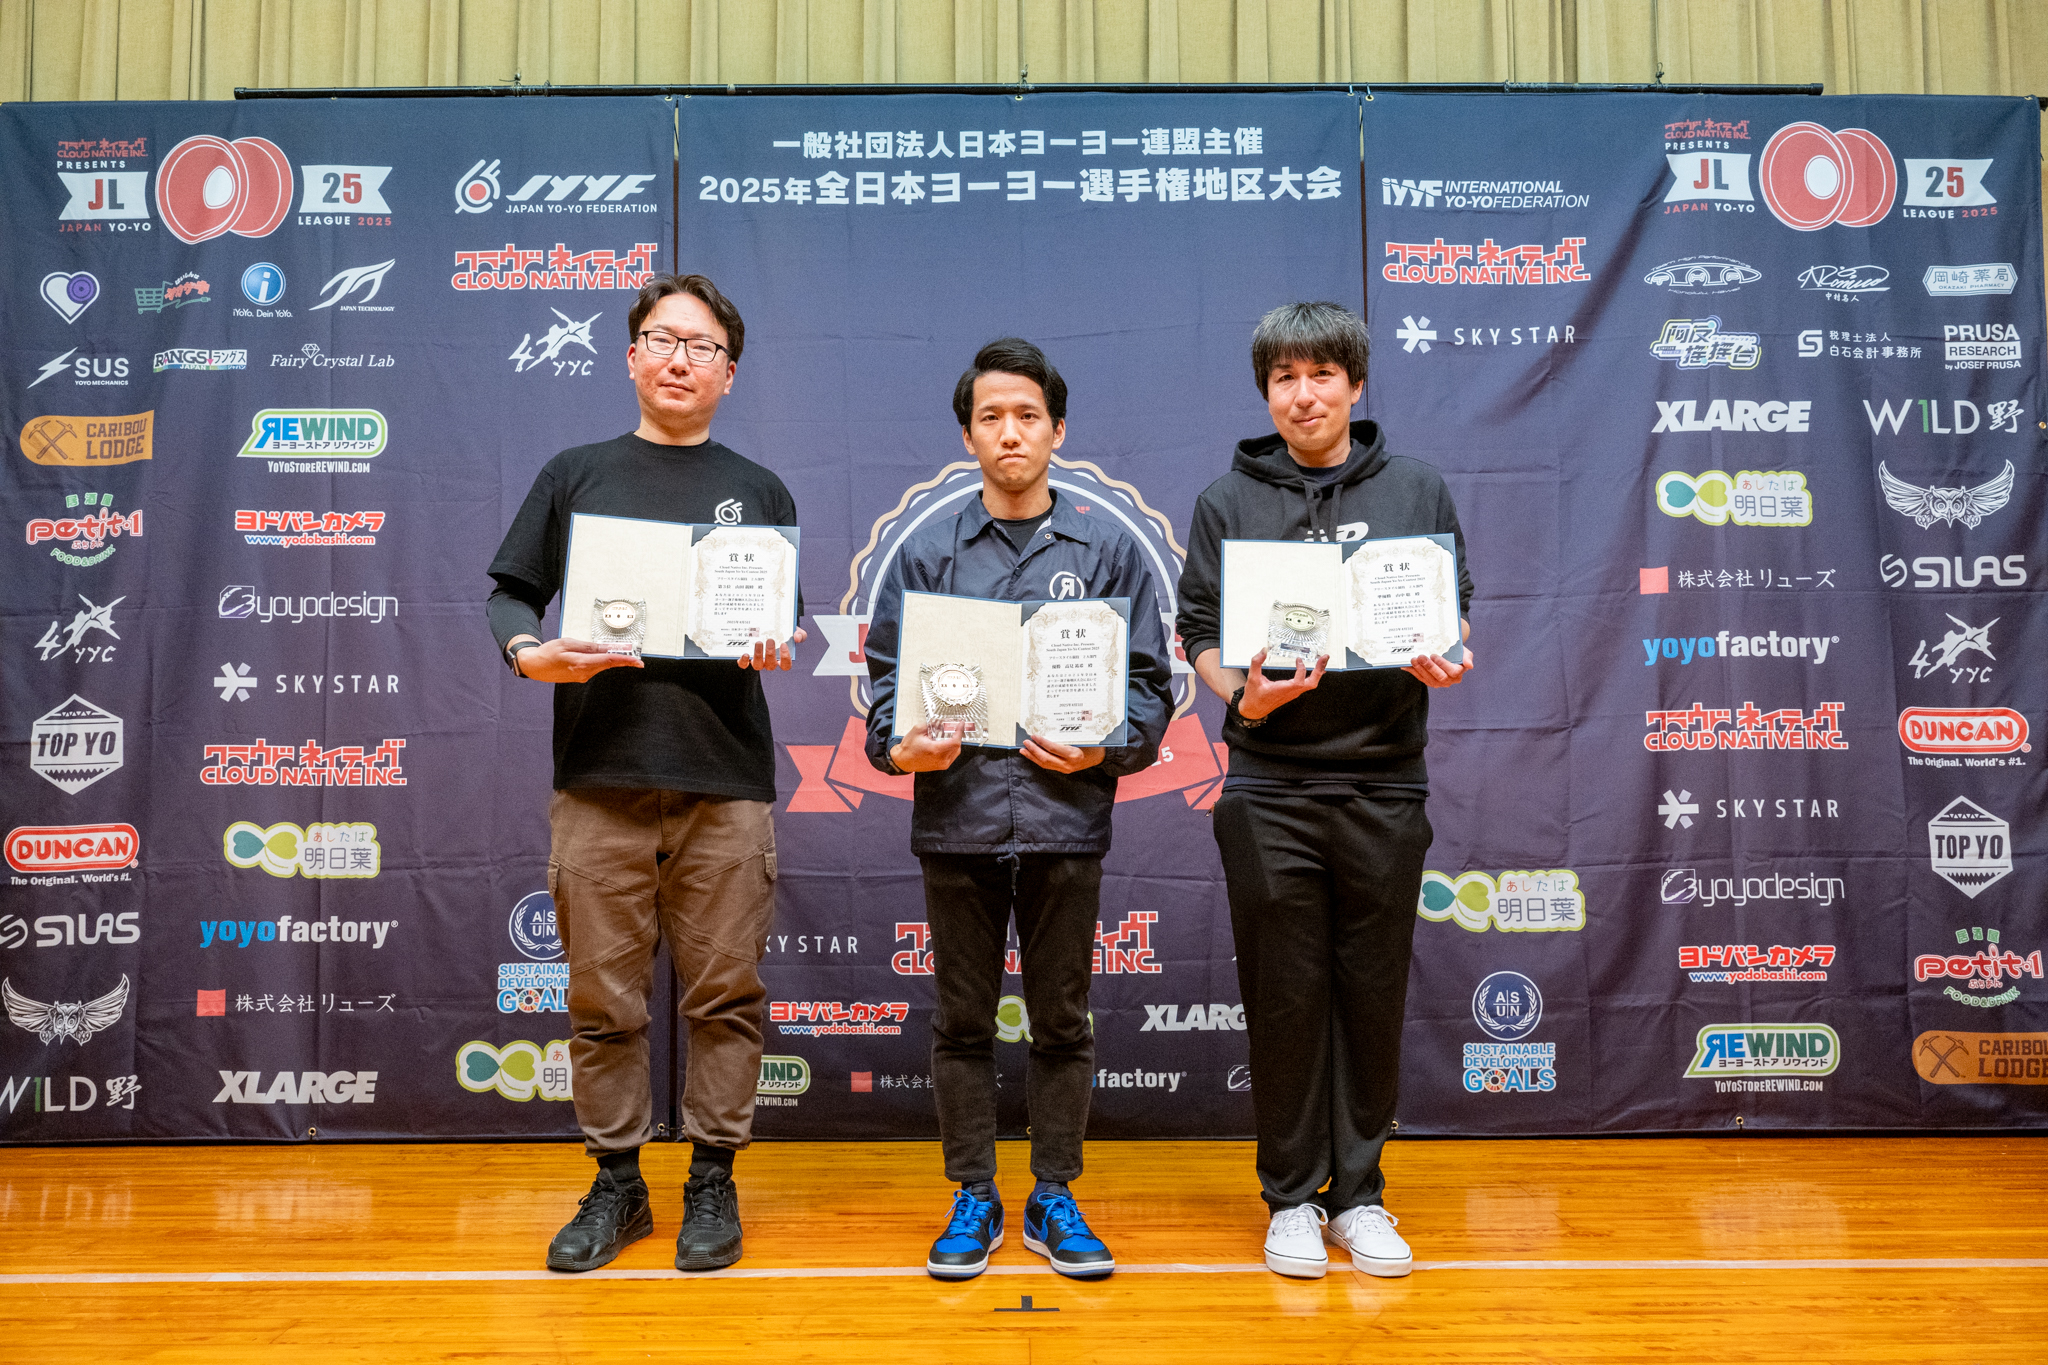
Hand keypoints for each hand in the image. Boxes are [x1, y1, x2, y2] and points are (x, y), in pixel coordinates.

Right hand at [512, 637, 645, 683]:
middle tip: (637, 657)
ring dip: (611, 659)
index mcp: (581, 663)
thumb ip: (588, 646)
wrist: (534, 666)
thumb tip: (606, 648)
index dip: (625, 660)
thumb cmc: (548, 652)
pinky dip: (602, 661)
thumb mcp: (568, 643)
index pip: (608, 661)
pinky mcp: (581, 677)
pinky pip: (595, 667)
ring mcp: (582, 677)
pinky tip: (603, 656)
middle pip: (608, 664)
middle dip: (622, 659)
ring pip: (602, 666)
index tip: (638, 662)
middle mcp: (584, 673)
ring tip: (621, 653)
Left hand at [737, 627, 807, 670]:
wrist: (767, 626)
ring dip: (758, 655)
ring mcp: (758, 661)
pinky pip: (744, 664)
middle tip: (770, 640)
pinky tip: (745, 653)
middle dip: (770, 653)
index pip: (786, 665)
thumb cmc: (781, 631)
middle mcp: (769, 662)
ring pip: (758, 665)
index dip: (785, 657)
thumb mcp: (792, 631)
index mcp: (781, 658)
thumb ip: (799, 634)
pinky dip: (744, 661)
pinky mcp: (746, 659)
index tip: (784, 644)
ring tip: (758, 642)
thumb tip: (797, 637)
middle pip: (771, 665)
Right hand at [889, 722, 961, 772]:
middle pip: (957, 746)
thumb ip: (933, 724)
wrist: (903, 760)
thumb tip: (944, 721)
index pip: (955, 741)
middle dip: (957, 735)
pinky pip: (952, 756)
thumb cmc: (909, 747)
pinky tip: (947, 742)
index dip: (960, 731)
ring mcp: (942, 764)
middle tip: (955, 727)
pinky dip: (952, 748)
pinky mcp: (942, 766)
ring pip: (956, 751)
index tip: (961, 724)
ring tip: (950, 733)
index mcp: (935, 750)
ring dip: (955, 741)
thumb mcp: (918, 729)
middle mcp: (941, 759)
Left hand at [1022, 736, 1104, 773]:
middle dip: (1033, 751)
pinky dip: (1039, 760)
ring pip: (1045, 764)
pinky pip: (1048, 766)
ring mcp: (1065, 769)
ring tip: (1023, 750)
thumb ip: (1067, 736)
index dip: (1042, 742)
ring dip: (1033, 757)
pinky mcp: (1064, 770)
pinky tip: (1032, 756)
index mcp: (1074, 755)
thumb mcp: (1082, 737)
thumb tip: (1049, 729)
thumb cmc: (1094, 744)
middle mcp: (1068, 764)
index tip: (1034, 735)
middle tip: (1025, 742)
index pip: (1053, 748)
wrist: (1102, 757)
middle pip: (1046, 758)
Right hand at [1239, 648, 1327, 718]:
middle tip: (1324, 658)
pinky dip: (1313, 676)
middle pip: (1312, 683)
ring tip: (1322, 661)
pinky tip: (1315, 670)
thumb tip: (1263, 650)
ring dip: (1318, 672)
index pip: (1299, 681)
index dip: (1301, 669)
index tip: (1298, 659)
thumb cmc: (1254, 696)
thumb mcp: (1252, 678)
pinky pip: (1307, 685)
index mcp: (1283, 690)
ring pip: (1311, 685)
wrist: (1254, 710)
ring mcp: (1293, 693)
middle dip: (1319, 670)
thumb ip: (1256, 663)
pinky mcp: (1293, 693)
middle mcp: (1291, 692)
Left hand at [1403, 643, 1474, 687]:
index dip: (1442, 664)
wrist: (1448, 654)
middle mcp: (1448, 681)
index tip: (1434, 655)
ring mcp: (1438, 683)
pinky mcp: (1428, 682)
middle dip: (1429, 667)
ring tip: (1413, 659)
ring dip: (1419, 669)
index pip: (1452, 671)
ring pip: (1428, 679)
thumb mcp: (1465, 652)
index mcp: (1458, 673)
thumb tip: (1470, 666)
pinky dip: (1413, 672)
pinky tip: (1406, 666)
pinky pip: (1420, 678)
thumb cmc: (1457, 653)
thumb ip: (1468, 657)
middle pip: (1439, 676)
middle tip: (1421, 657)